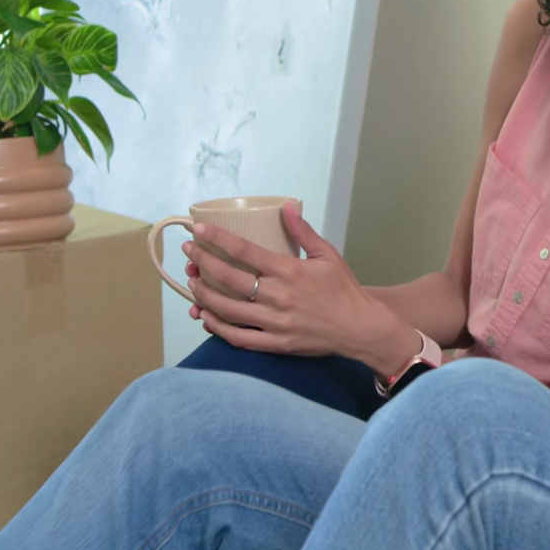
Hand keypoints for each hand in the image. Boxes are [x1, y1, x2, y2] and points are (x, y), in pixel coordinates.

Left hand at [183, 201, 421, 373]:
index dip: (217, 240)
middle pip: (229, 280)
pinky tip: (206, 317)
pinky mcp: (275, 343)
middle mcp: (278, 296)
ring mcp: (275, 322)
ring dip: (205, 296)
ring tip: (192, 282)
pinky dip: (218, 328)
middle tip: (189, 253)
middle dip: (203, 264)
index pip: (244, 252)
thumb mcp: (328, 255)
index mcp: (289, 271)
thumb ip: (303, 232)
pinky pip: (239, 338)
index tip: (198, 230)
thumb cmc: (344, 290)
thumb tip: (287, 206)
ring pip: (228, 310)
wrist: (360, 328)